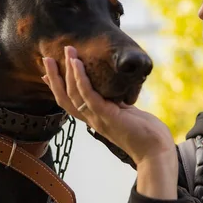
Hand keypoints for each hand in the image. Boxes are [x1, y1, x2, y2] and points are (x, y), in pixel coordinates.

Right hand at [42, 46, 177, 197]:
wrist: (156, 151)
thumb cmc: (146, 133)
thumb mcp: (126, 113)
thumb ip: (117, 103)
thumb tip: (116, 93)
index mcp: (95, 119)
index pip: (69, 103)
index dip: (57, 89)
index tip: (46, 75)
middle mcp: (92, 119)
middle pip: (64, 98)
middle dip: (54, 77)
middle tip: (47, 58)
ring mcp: (97, 118)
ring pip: (73, 94)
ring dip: (67, 71)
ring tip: (67, 52)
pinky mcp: (106, 115)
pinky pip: (88, 94)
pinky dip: (80, 78)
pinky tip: (77, 63)